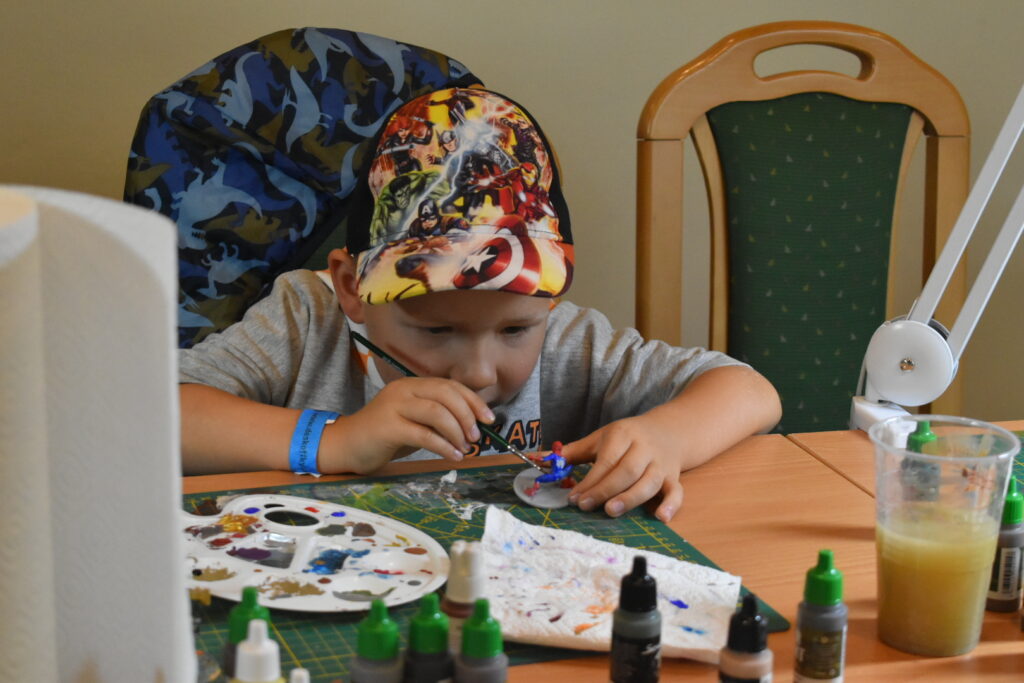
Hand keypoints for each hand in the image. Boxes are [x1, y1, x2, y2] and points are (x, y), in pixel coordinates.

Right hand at [319, 377, 493, 474]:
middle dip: (468, 416)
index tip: (488, 419)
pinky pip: (424, 434)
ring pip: (437, 412)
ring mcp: (394, 407)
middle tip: (476, 437)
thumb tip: (473, 424)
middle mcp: (404, 390)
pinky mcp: (388, 427)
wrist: (345, 446)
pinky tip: (453, 456)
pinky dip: (444, 446)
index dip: (473, 401)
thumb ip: (437, 416)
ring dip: (457, 431)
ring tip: (464, 448)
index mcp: (412, 385)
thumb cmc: (383, 436)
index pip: (450, 386)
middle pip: (446, 395)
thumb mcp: (414, 420)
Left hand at [561, 415, 684, 521]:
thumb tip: (541, 460)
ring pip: (649, 482)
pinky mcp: (674, 477)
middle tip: (586, 507)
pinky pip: (676, 491)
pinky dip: (671, 505)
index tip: (574, 498)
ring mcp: (661, 464)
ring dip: (631, 498)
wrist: (668, 431)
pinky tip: (661, 518)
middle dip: (605, 490)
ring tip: (611, 511)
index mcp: (623, 435)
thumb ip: (573, 452)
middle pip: (627, 471)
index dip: (590, 480)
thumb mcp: (601, 438)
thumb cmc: (628, 438)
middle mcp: (644, 448)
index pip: (606, 460)